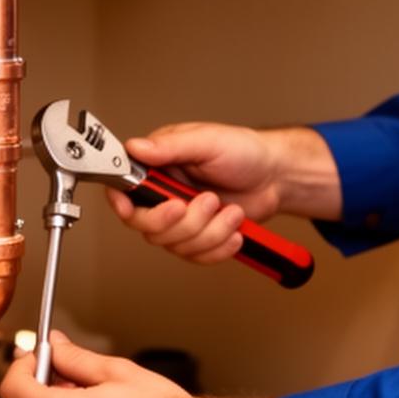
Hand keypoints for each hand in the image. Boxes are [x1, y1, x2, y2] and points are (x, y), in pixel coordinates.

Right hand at [105, 122, 284, 266]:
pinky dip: (218, 247)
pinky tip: (234, 231)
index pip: (124, 189)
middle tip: (210, 201)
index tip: (132, 209)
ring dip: (211, 232)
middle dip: (184, 221)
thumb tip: (134, 147)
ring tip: (232, 211)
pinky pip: (196, 256)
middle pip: (148, 226)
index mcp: (159, 166)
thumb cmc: (244, 151)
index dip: (123, 203)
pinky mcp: (199, 237)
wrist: (275, 177)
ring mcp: (181, 219)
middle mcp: (164, 194)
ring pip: (176, 244)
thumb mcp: (208, 141)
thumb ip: (170, 146)